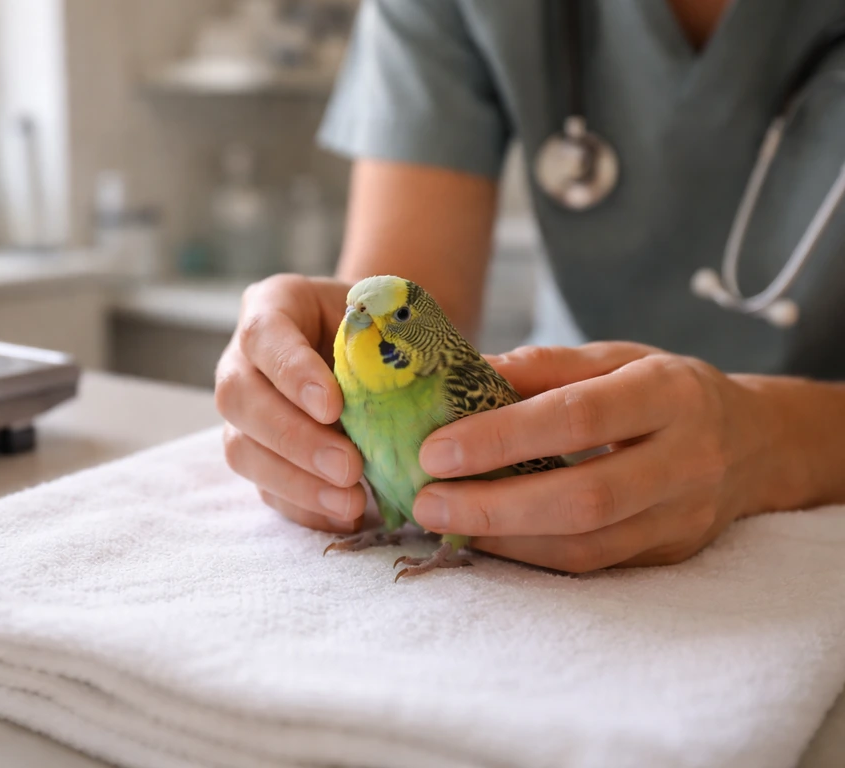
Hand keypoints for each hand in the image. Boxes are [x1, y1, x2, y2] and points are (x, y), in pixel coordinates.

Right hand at [215, 274, 367, 533]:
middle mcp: (243, 358)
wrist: (378, 348)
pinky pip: (264, 487)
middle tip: (349, 467)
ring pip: (243, 449)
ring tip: (351, 502)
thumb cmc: (382, 326)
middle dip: (294, 438)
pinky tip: (343, 515)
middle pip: (241, 398)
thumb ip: (389, 339)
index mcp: (273, 305)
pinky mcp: (257, 455)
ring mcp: (243, 411)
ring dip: (296, 482)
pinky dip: (303, 507)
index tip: (332, 406)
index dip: (292, 373)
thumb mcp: (387, 314)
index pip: (264, 335)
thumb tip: (419, 386)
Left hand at [411, 342, 777, 572]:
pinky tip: (485, 539)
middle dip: (494, 505)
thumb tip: (458, 378)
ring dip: (505, 539)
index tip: (435, 449)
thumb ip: (541, 366)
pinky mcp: (672, 554)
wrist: (755, 443)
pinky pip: (594, 564)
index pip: (579, 417)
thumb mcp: (613, 357)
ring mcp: (684, 516)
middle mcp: (686, 459)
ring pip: (588, 544)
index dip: (502, 437)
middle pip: (585, 496)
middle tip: (425, 501)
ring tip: (442, 522)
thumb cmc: (665, 390)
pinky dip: (531, 555)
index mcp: (669, 393)